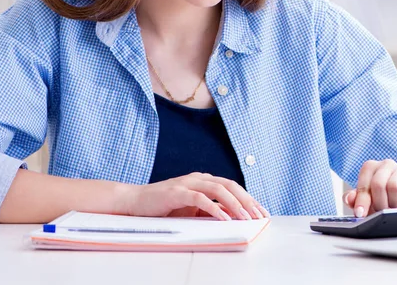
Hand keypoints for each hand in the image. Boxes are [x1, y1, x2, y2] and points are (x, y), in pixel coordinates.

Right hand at [117, 172, 269, 220]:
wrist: (135, 202)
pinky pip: (200, 199)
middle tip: (259, 215)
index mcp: (203, 181)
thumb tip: (231, 218)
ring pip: (218, 189)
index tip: (261, 212)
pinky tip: (224, 218)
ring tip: (246, 217)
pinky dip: (214, 209)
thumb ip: (208, 210)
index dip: (248, 198)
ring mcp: (187, 183)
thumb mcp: (190, 210)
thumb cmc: (163, 206)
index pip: (232, 187)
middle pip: (230, 185)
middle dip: (247, 200)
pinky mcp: (177, 192)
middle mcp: (198, 178)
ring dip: (235, 204)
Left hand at [343, 159, 396, 217]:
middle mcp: (387, 165)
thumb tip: (349, 198)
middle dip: (378, 203)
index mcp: (372, 167)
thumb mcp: (369, 201)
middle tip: (381, 213)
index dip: (362, 199)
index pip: (364, 181)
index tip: (360, 214)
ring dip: (392, 204)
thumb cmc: (386, 201)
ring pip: (394, 186)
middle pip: (378, 183)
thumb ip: (356, 199)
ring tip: (393, 211)